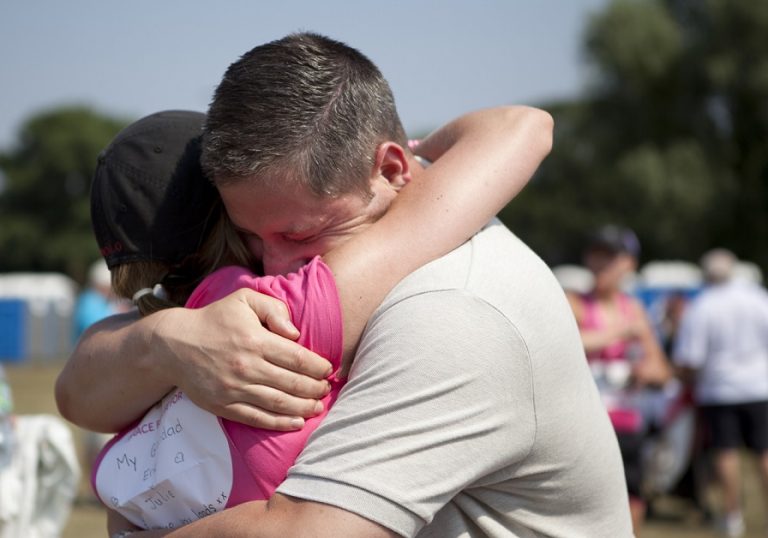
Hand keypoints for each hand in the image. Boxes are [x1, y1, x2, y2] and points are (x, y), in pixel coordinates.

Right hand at [151, 288, 332, 430]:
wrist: (173, 345)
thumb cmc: (215, 319)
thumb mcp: (244, 299)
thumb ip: (274, 308)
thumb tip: (295, 333)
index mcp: (255, 340)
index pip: (297, 358)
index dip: (317, 367)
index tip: (328, 369)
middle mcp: (246, 366)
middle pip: (292, 383)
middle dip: (315, 388)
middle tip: (326, 389)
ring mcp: (234, 389)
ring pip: (278, 403)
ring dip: (303, 408)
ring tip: (318, 407)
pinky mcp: (223, 405)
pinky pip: (257, 418)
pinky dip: (279, 423)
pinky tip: (296, 422)